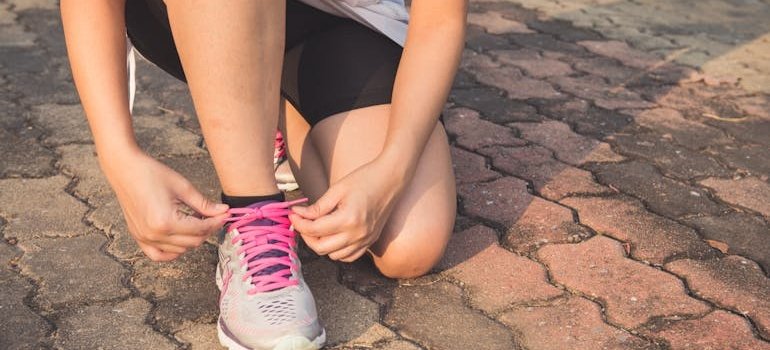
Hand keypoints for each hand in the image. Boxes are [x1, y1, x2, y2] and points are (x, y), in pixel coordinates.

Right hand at [102, 149, 228, 260]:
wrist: (125, 169)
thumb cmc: (152, 173)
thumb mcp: (183, 187)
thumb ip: (204, 204)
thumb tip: (223, 212)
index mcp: (166, 221)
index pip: (200, 229)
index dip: (216, 222)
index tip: (226, 215)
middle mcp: (154, 234)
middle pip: (193, 242)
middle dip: (208, 230)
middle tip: (215, 216)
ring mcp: (144, 238)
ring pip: (180, 250)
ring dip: (192, 238)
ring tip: (196, 221)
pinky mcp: (138, 237)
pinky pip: (159, 255)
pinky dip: (173, 251)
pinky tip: (181, 238)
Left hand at [290, 158, 405, 261]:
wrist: (391, 179)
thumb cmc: (365, 179)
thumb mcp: (337, 189)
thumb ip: (318, 207)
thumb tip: (298, 214)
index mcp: (348, 219)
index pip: (315, 230)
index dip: (299, 223)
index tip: (292, 214)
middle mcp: (358, 234)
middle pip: (321, 248)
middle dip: (306, 236)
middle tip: (301, 222)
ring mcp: (366, 240)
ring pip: (334, 256)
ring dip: (321, 245)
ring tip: (317, 228)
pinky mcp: (370, 241)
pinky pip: (348, 256)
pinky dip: (337, 251)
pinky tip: (332, 236)